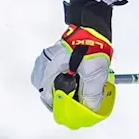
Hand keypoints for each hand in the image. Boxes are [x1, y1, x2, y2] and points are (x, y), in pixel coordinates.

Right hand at [30, 0, 116, 128]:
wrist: (93, 25)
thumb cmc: (92, 44)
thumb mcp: (94, 72)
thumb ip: (91, 93)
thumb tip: (89, 110)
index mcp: (49, 68)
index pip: (48, 97)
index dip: (60, 108)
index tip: (71, 114)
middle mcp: (44, 64)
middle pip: (47, 92)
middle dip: (60, 100)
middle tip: (75, 104)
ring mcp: (48, 60)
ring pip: (49, 84)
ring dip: (62, 91)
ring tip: (77, 93)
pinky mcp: (54, 57)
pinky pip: (53, 75)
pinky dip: (62, 82)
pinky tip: (75, 83)